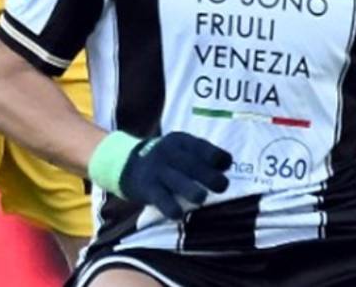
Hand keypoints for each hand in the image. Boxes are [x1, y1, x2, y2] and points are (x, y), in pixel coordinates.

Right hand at [118, 132, 232, 219]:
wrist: (127, 163)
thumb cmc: (167, 160)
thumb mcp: (181, 150)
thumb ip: (202, 157)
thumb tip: (227, 165)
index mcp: (181, 142)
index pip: (200, 147)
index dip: (215, 155)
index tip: (227, 165)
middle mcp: (168, 153)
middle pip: (190, 164)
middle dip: (208, 175)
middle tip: (222, 186)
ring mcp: (156, 170)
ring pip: (175, 180)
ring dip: (190, 189)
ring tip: (201, 198)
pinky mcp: (147, 187)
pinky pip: (159, 198)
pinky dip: (169, 207)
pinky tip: (178, 215)